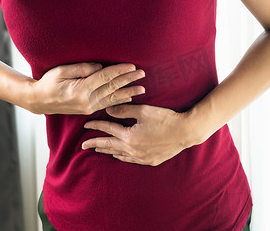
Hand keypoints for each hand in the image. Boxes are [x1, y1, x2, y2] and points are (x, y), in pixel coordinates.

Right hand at [28, 63, 144, 114]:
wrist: (39, 100)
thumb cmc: (48, 82)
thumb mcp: (62, 71)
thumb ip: (82, 68)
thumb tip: (100, 67)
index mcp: (81, 89)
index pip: (105, 78)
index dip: (119, 71)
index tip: (132, 65)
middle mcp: (87, 100)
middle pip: (112, 88)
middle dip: (128, 80)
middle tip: (142, 74)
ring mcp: (89, 107)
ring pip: (113, 98)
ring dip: (129, 92)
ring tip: (142, 88)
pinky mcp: (89, 109)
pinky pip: (108, 104)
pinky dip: (120, 100)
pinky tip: (129, 97)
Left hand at [81, 104, 195, 165]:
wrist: (185, 132)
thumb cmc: (165, 119)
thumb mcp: (143, 111)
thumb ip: (124, 110)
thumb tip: (108, 109)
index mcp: (129, 136)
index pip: (108, 130)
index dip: (96, 126)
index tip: (86, 125)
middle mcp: (133, 149)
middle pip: (109, 146)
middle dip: (95, 144)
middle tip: (83, 146)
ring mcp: (141, 157)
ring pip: (119, 154)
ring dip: (107, 151)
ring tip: (98, 149)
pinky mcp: (150, 160)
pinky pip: (131, 160)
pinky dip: (122, 157)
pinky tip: (118, 155)